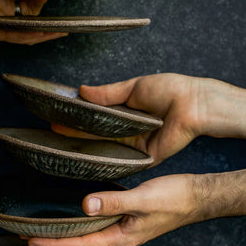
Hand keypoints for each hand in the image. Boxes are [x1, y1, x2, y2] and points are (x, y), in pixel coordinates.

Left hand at [0, 0, 66, 43]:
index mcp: (5, 3)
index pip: (29, 8)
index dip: (40, 3)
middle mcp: (2, 16)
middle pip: (29, 25)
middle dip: (47, 25)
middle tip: (63, 24)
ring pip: (23, 35)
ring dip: (41, 35)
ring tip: (57, 33)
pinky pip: (10, 36)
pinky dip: (26, 35)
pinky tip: (39, 33)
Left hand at [28, 174, 196, 245]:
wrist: (197, 197)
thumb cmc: (174, 199)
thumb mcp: (143, 200)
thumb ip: (114, 202)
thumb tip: (85, 205)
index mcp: (121, 238)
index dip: (53, 245)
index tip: (30, 241)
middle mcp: (119, 239)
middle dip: (54, 244)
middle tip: (28, 238)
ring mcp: (123, 232)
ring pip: (87, 238)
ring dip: (65, 236)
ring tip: (44, 231)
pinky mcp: (127, 221)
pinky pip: (97, 228)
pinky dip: (80, 225)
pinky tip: (74, 217)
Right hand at [52, 73, 212, 164]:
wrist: (194, 104)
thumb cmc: (170, 90)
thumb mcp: (134, 86)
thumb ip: (108, 92)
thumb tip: (81, 90)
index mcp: (125, 112)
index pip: (95, 117)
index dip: (77, 118)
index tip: (57, 117)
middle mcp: (127, 130)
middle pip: (96, 134)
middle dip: (75, 133)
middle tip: (52, 133)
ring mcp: (134, 145)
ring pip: (104, 147)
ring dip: (84, 146)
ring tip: (61, 145)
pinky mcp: (142, 157)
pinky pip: (119, 159)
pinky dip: (102, 159)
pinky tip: (83, 159)